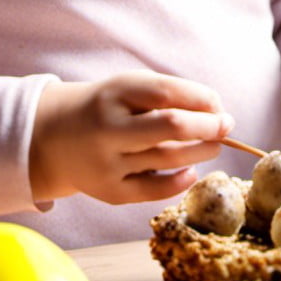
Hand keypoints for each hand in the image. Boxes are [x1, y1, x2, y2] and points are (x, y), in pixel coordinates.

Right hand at [30, 71, 233, 204]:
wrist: (54, 136)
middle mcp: (107, 127)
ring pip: (169, 158)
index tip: (219, 107)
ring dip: (202, 151)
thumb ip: (171, 95)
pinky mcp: (108, 191)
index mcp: (116, 93)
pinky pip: (154, 190)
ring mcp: (106, 162)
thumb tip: (219, 114)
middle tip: (226, 127)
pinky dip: (181, 181)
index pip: (168, 92)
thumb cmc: (110, 108)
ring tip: (212, 146)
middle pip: (172, 126)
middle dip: (209, 127)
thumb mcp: (130, 89)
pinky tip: (190, 170)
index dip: (202, 99)